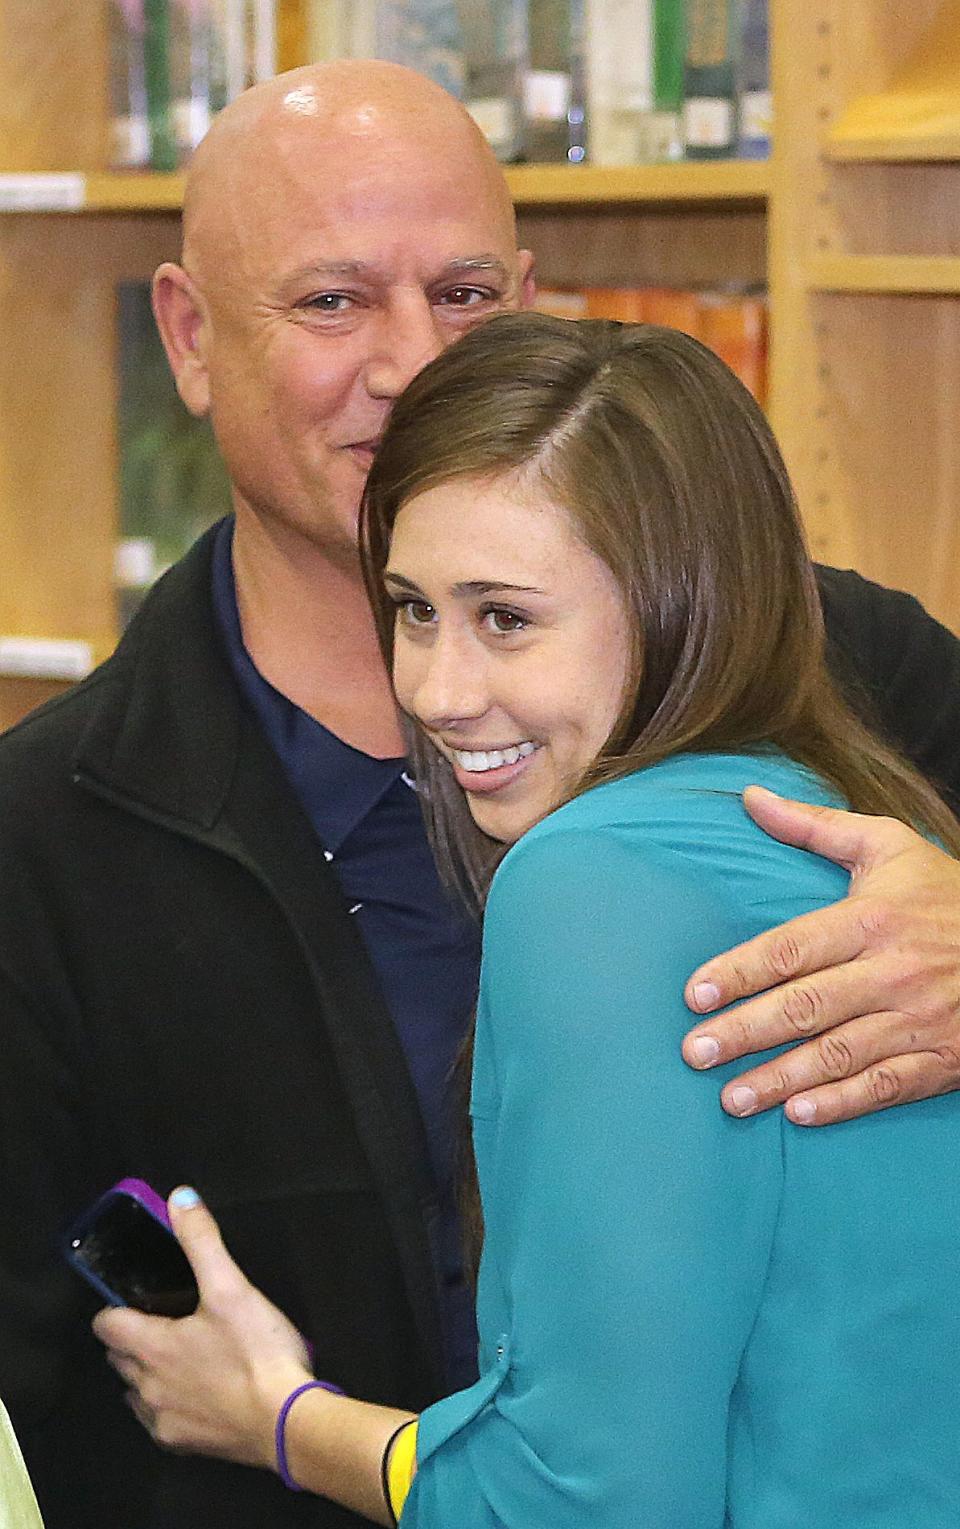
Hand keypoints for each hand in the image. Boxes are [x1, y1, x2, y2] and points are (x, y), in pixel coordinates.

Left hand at [92, 1188, 310, 1462]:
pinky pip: (158, 1420)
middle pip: (119, 1358)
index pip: (106, 1325)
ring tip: (184, 1355)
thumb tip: (180, 1198)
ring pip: (136, 1391)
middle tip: (168, 1320)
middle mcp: (146, 1387)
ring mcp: (162, 1420)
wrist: (287, 1424)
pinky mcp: (182, 1445)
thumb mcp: (232, 1287)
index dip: (116, 1308)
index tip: (139, 1299)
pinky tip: (198, 1392)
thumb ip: (202, 1241)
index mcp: (152, 1347)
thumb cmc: (257, 1354)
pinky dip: (168, 1403)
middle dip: (133, 1338)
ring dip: (149, 1373)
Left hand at [682, 787, 959, 1124]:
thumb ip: (814, 827)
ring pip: (837, 1054)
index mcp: (870, 920)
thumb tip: (750, 796)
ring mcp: (918, 1020)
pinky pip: (885, 1086)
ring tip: (730, 1099)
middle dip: (744, 1033)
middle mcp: (891, 972)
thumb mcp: (888, 846)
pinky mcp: (941, 1059)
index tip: (694, 994)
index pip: (791, 949)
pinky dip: (842, 1103)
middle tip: (693, 1053)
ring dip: (780, 1079)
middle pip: (804, 1006)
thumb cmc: (944, 891)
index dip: (739, 972)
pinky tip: (799, 1115)